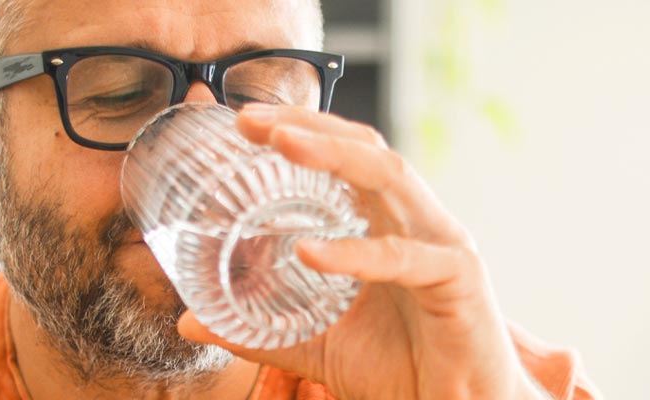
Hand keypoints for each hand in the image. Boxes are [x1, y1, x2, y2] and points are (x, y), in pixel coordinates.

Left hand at [177, 104, 543, 399]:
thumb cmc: (404, 369)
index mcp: (388, 226)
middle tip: (249, 119)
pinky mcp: (459, 281)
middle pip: (365, 149)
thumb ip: (259, 331)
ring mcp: (442, 245)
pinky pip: (405, 257)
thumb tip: (190, 320)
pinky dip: (354, 252)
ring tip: (281, 144)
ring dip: (333, 154)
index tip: (240, 121)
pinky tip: (309, 250)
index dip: (299, 130)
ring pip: (390, 177)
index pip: (344, 158)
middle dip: (308, 126)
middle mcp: (417, 222)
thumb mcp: (318, 344)